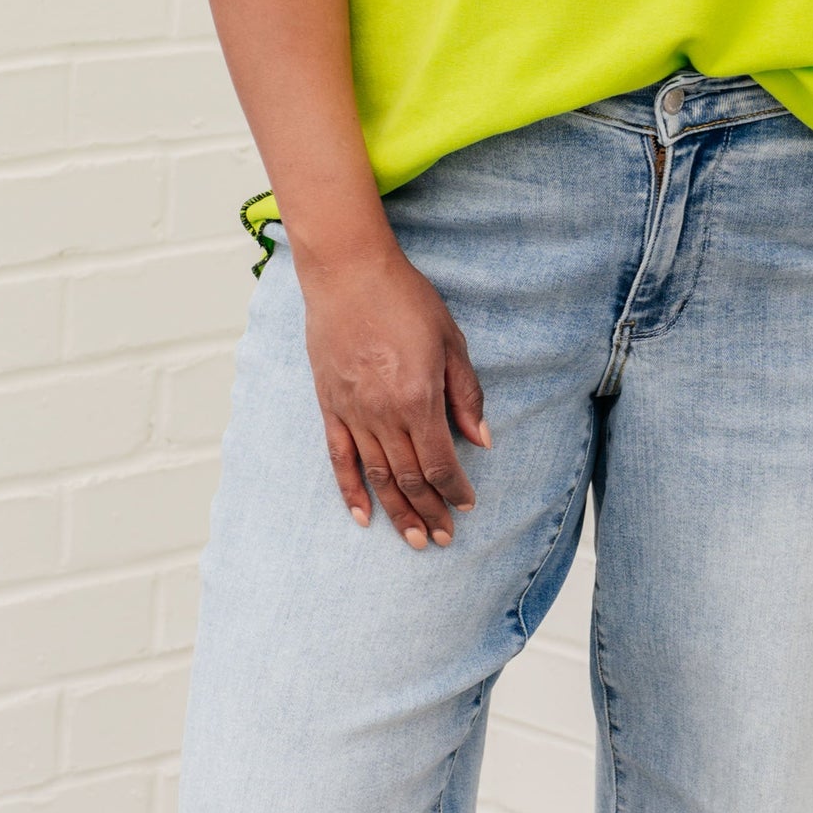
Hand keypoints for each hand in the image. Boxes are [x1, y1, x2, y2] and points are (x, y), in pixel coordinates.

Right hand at [294, 240, 489, 548]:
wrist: (348, 273)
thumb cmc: (405, 300)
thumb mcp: (451, 341)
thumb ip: (466, 394)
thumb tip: (482, 439)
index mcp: (419, 398)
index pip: (440, 462)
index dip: (455, 490)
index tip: (467, 506)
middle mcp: (384, 413)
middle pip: (409, 477)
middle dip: (430, 512)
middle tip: (443, 539)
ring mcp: (353, 412)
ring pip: (376, 475)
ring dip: (396, 511)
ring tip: (413, 539)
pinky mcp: (330, 406)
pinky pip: (339, 458)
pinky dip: (350, 490)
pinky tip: (363, 515)